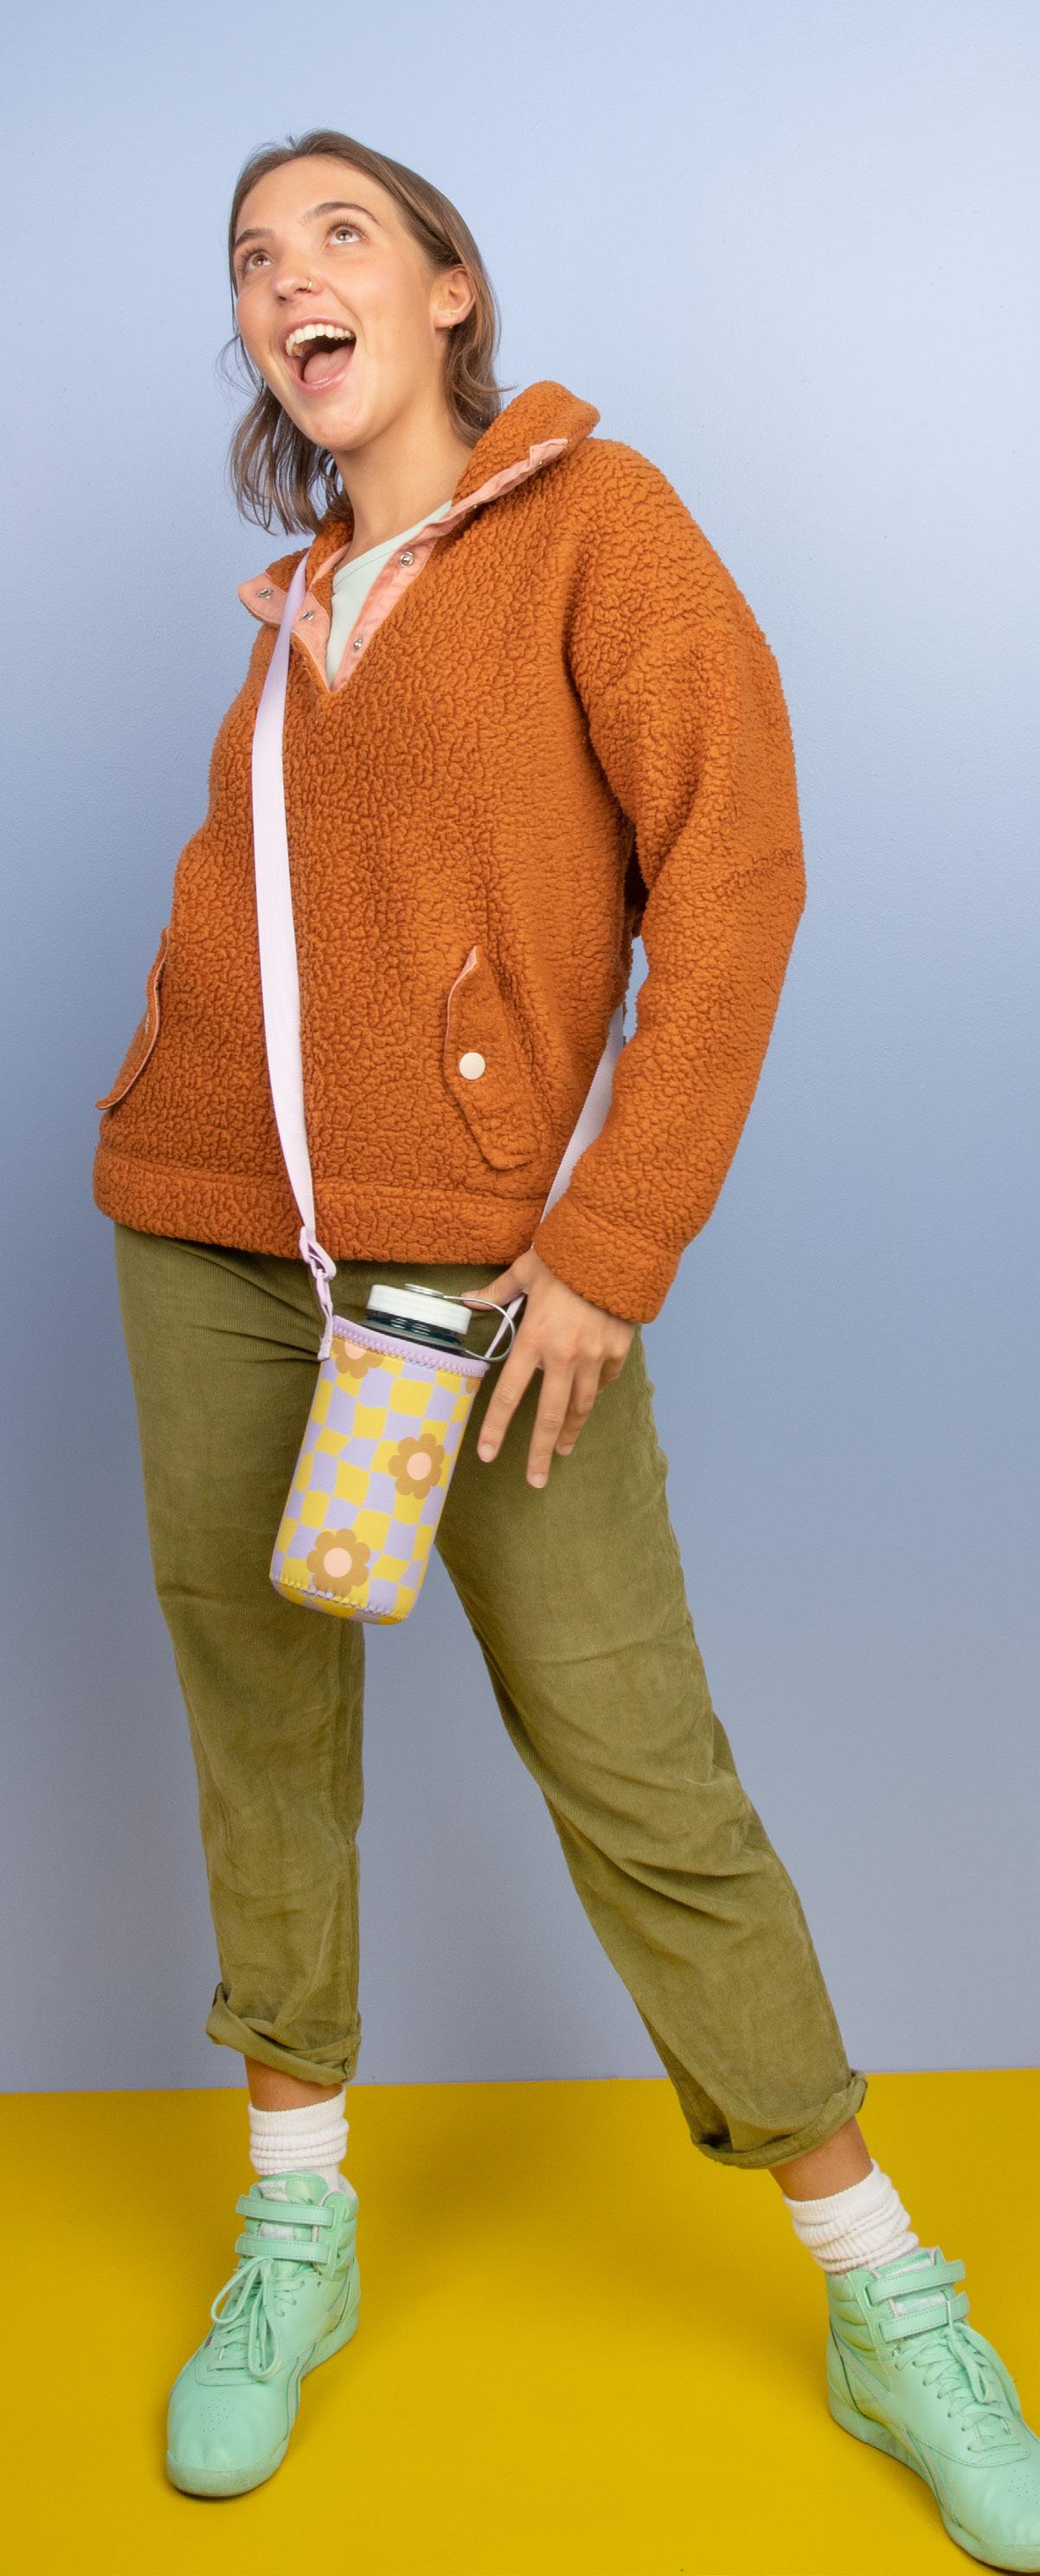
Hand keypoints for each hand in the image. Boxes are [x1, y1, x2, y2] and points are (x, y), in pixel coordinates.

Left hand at [460, 1248, 634, 1487]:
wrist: (617, 1247)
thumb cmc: (566, 1257)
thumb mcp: (526, 1270)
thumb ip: (497, 1292)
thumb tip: (465, 1299)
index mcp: (534, 1339)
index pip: (510, 1394)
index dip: (496, 1427)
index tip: (487, 1454)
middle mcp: (564, 1356)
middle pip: (550, 1416)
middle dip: (540, 1452)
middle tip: (536, 1480)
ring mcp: (596, 1356)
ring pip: (582, 1405)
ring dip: (571, 1431)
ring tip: (563, 1450)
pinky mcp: (619, 1350)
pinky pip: (606, 1380)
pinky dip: (596, 1390)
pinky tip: (589, 1398)